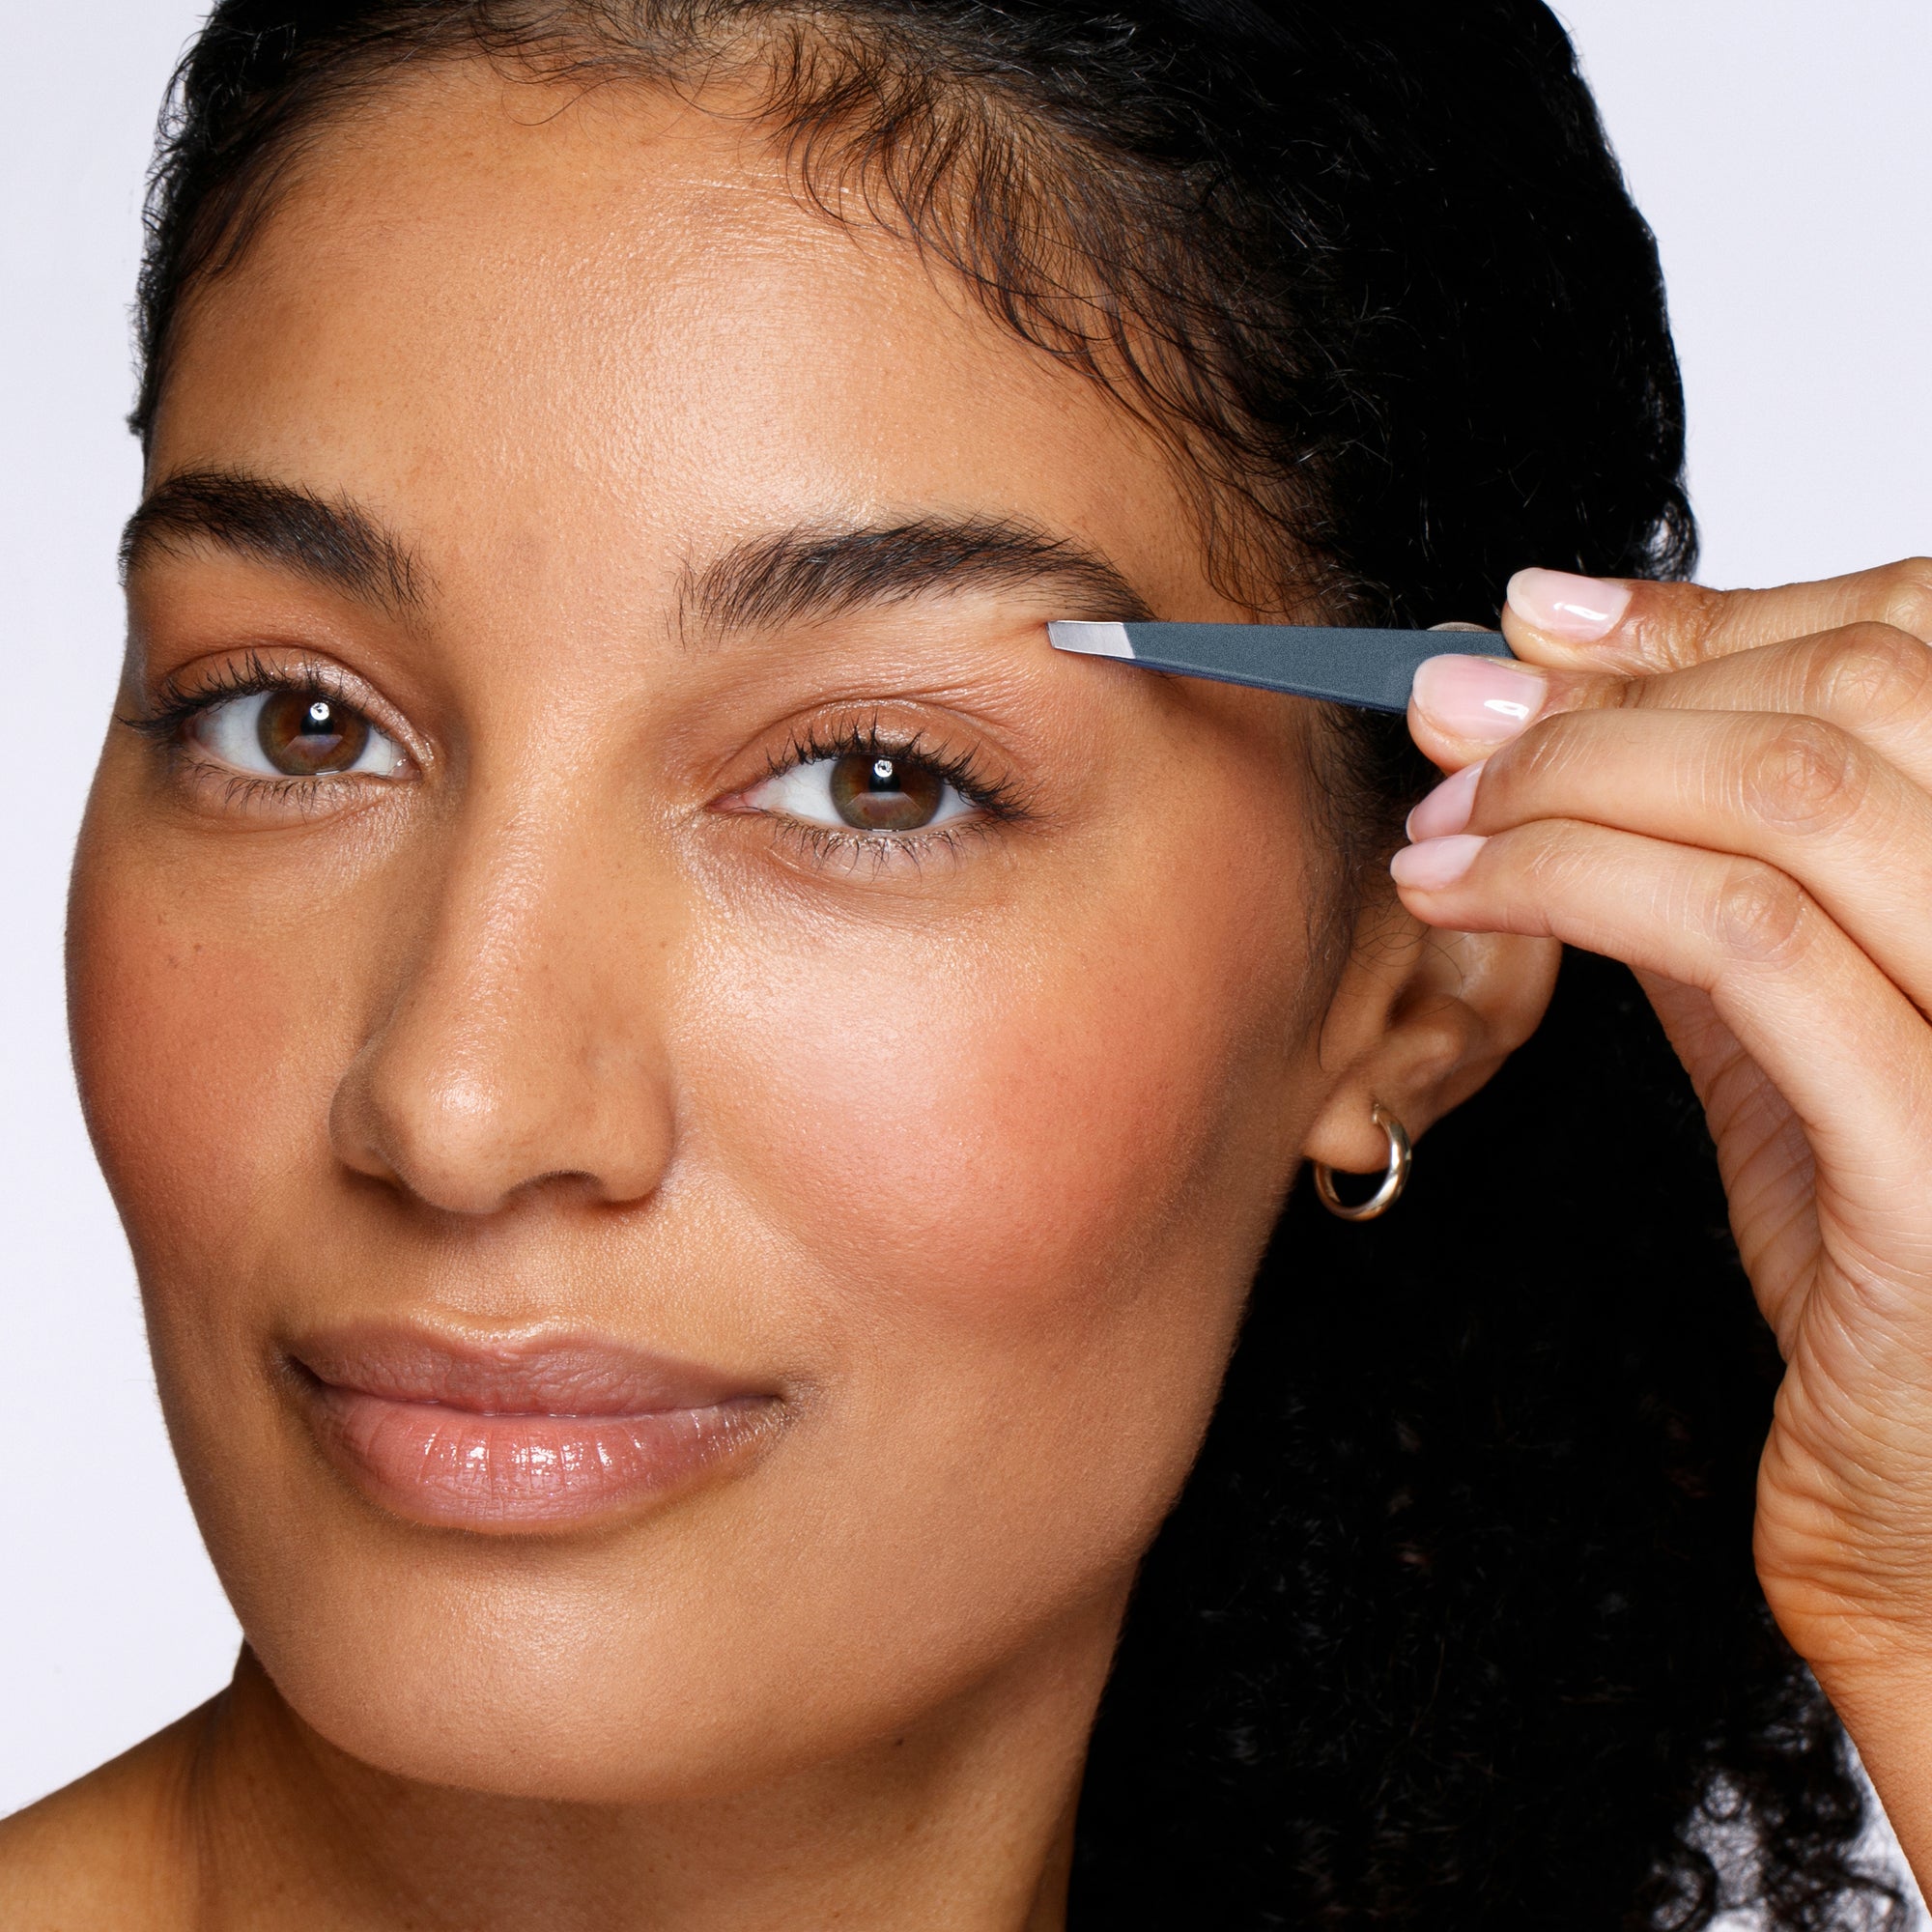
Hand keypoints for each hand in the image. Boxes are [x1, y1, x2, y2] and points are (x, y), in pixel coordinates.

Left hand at [1393, 559, 1931, 1875]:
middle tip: (1461, 710)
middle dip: (1626, 680)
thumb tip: (1593, 746)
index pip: (1924, 648)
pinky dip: (1576, 882)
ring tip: (1442, 811)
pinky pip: (1745, 942)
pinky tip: (1463, 887)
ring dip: (1577, 772)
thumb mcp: (1822, 1059)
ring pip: (1801, 786)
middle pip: (1869, 685)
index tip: (1548, 626)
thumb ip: (1747, 901)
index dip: (1722, 613)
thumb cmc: (1902, 1306)